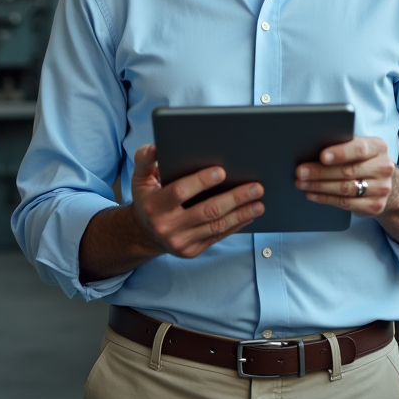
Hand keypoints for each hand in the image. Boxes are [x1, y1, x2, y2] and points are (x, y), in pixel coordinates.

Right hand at [130, 144, 264, 258]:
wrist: (144, 233)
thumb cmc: (148, 198)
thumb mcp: (140, 177)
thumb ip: (145, 159)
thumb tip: (156, 147)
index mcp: (155, 206)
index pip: (180, 192)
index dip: (201, 181)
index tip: (222, 171)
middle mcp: (167, 227)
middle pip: (207, 211)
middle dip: (234, 198)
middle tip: (256, 187)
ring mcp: (181, 242)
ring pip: (216, 226)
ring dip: (241, 214)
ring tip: (259, 202)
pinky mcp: (192, 251)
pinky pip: (218, 236)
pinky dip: (236, 225)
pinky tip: (249, 214)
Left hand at [295, 137, 395, 216]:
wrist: (383, 183)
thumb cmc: (361, 160)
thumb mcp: (357, 148)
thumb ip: (341, 145)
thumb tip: (311, 147)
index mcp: (378, 147)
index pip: (359, 149)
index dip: (340, 153)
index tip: (322, 156)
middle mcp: (383, 167)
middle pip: (348, 171)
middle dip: (320, 172)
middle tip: (300, 172)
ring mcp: (381, 188)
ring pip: (345, 189)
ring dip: (319, 186)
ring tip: (301, 183)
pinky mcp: (375, 206)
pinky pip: (346, 203)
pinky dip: (326, 199)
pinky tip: (312, 194)